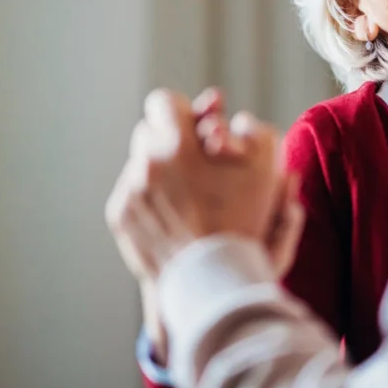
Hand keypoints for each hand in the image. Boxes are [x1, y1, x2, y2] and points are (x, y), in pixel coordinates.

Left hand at [118, 89, 305, 364]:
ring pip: (140, 164)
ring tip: (188, 195)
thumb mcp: (268, 170)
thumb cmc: (246, 227)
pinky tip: (173, 216)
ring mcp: (127, 192)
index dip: (187, 114)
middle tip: (197, 163)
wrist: (215, 285)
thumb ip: (256, 132)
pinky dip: (149, 200)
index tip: (200, 132)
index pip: (165, 102)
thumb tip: (236, 122)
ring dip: (161, 172)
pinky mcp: (119, 217)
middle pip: (150, 132)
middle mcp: (144, 163)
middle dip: (174, 144)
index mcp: (176, 144)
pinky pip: (130, 193)